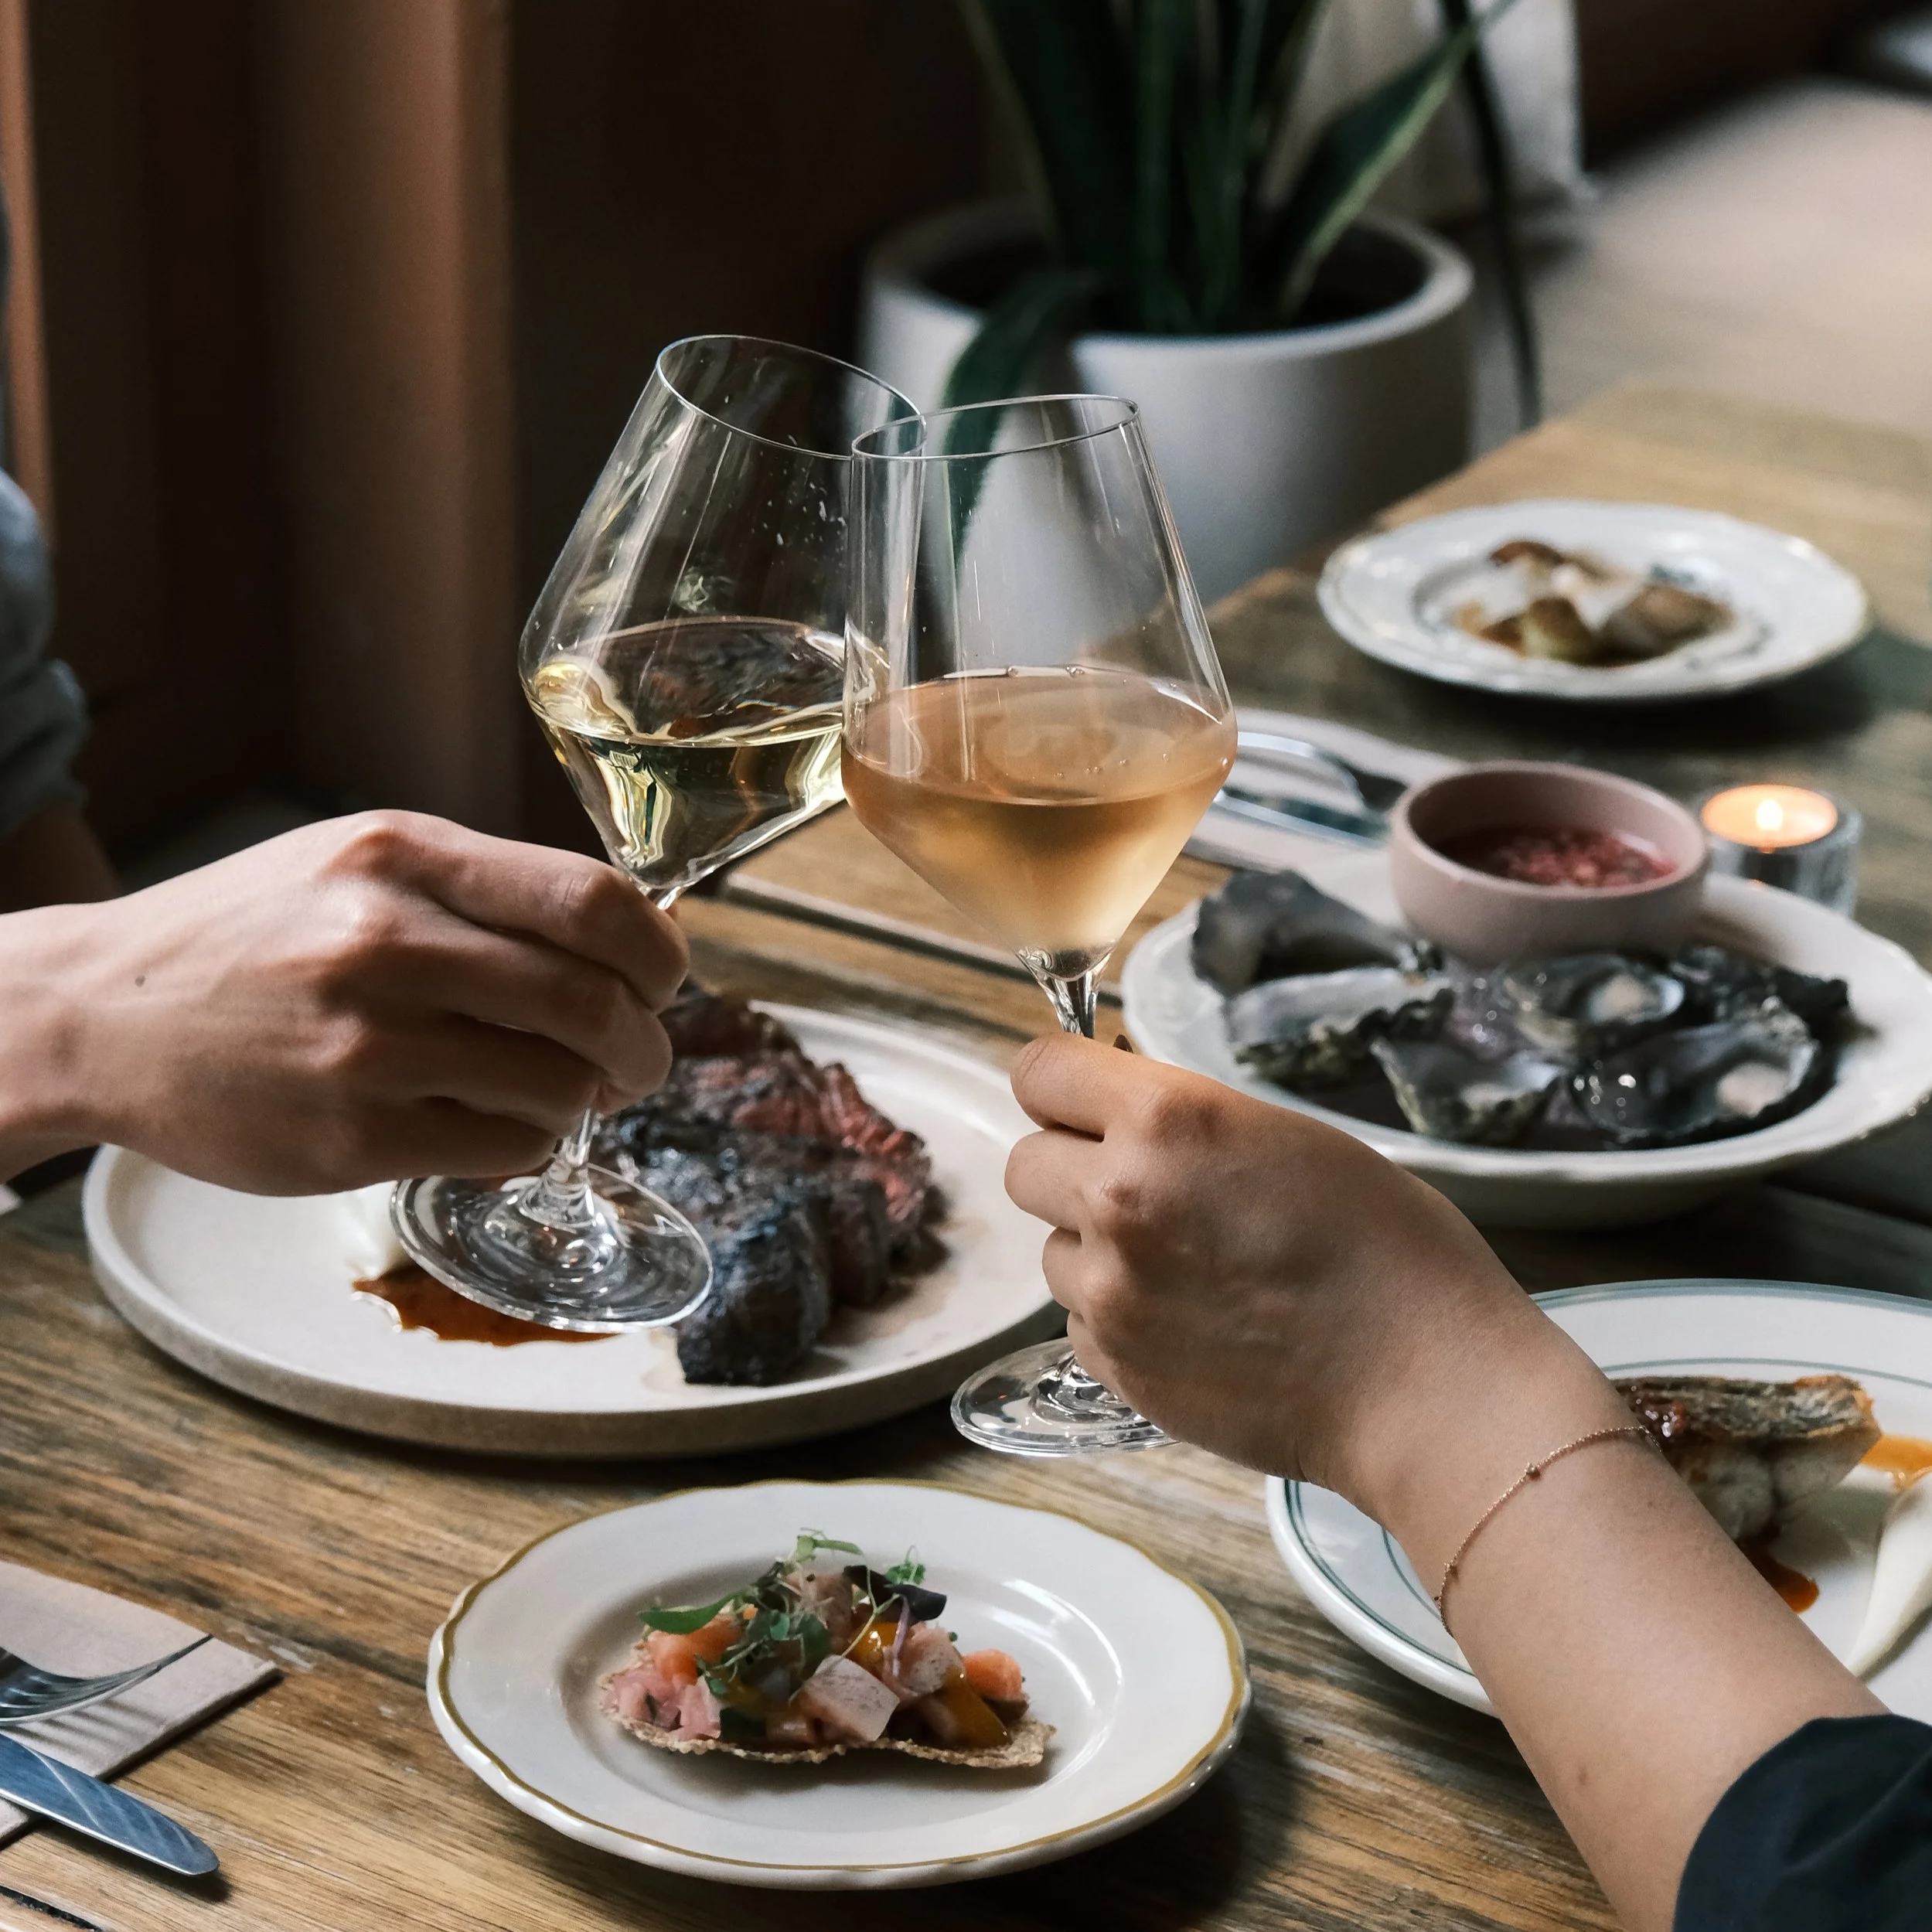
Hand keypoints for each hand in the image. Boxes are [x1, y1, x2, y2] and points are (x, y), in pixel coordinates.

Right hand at [1, 811, 685, 1191]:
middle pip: (592, 1004)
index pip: (591, 900)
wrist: (101, 1013)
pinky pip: (502, 1148)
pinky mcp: (349, 1136)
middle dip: (644, 1044)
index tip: (665, 978)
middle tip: (640, 1059)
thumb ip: (484, 891)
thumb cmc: (254, 937)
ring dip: (588, 1098)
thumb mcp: (361, 865)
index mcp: (402, 858)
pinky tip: (499, 1124)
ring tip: (567, 1092)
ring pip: (558, 1086)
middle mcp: (387, 943)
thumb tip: (629, 942)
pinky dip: (527, 1142)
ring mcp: (366, 1046)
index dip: (659, 951)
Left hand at [1003, 1034, 1566, 1505]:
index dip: (1060, 1085)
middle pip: (1024, 1162)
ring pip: (1050, 1248)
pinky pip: (1079, 1320)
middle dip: (1070, 1167)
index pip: (1038, 1069)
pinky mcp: (1115, 1365)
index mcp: (1169, 1121)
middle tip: (1145, 1189)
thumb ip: (1190, 1124)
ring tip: (1188, 1267)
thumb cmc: (1391, 1252)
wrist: (1426, 1387)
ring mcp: (1109, 1291)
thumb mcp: (1289, 1138)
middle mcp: (1118, 1198)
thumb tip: (1126, 1120)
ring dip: (1095, 1249)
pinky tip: (1194, 1322)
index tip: (1086, 1102)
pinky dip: (1117, 1318)